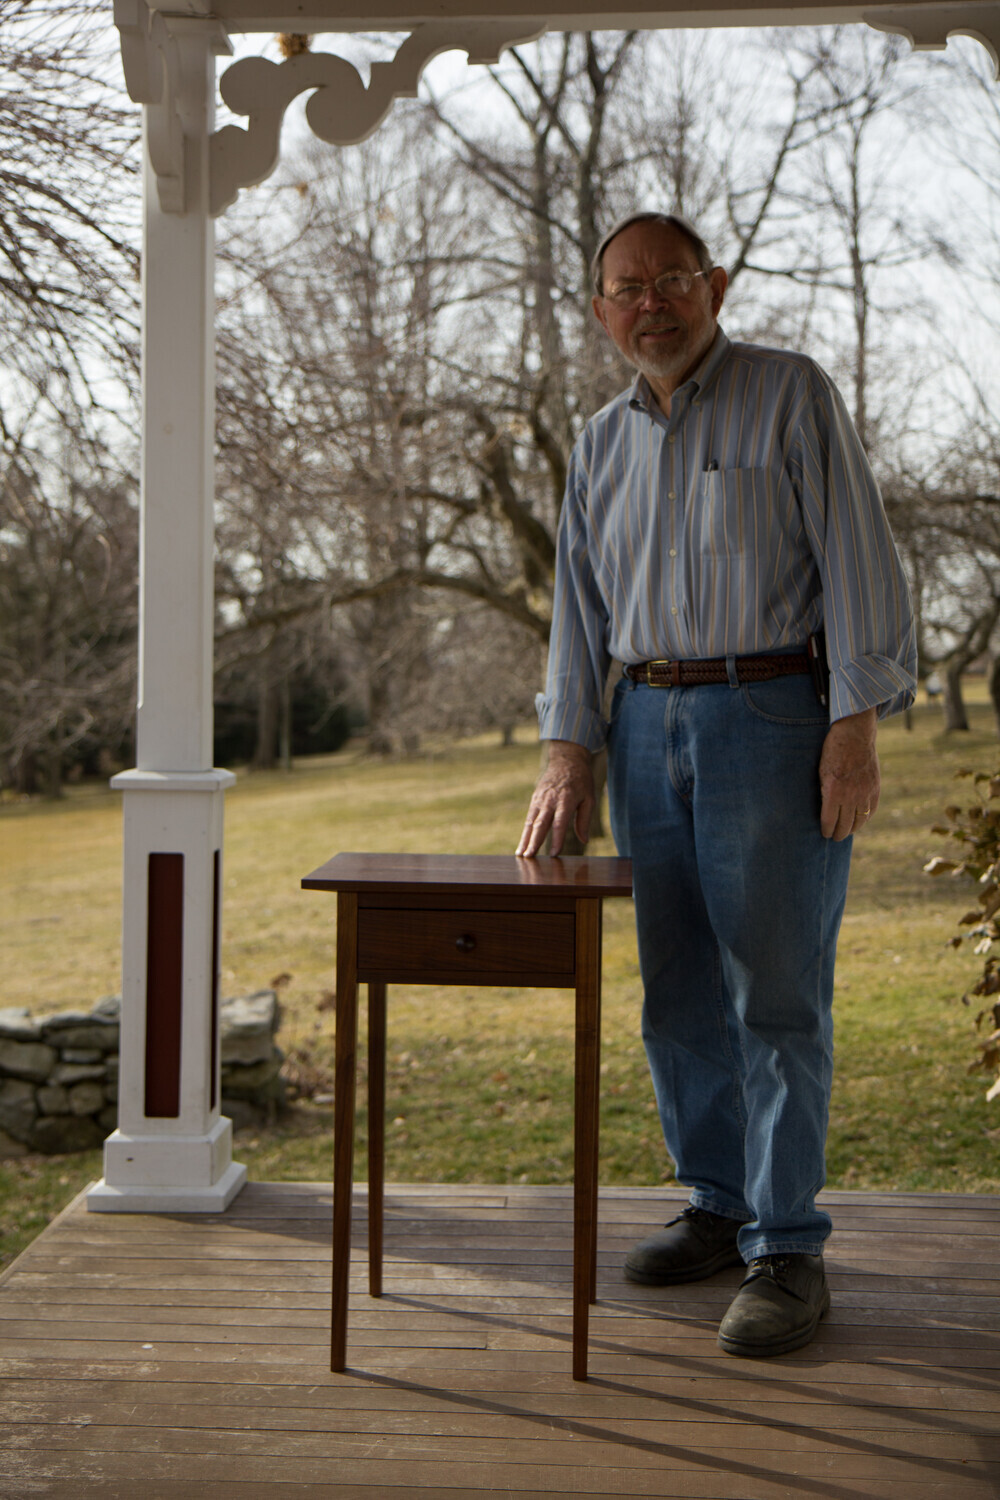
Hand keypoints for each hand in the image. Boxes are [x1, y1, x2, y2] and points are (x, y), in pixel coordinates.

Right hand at [516, 740, 594, 856]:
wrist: (567, 760)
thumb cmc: (581, 781)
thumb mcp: (589, 798)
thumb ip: (584, 820)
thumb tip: (584, 840)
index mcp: (566, 799)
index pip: (560, 823)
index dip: (557, 839)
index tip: (554, 854)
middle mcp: (550, 800)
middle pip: (541, 824)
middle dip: (534, 841)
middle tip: (529, 857)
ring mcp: (540, 799)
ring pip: (531, 822)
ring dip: (525, 839)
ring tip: (521, 855)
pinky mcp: (534, 799)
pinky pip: (529, 818)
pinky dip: (526, 832)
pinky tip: (523, 844)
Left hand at [819, 708, 879, 839]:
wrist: (854, 735)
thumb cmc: (832, 752)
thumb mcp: (821, 772)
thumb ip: (824, 792)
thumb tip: (824, 810)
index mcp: (833, 792)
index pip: (830, 821)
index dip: (826, 830)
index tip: (824, 834)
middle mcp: (850, 795)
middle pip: (846, 825)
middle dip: (839, 834)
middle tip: (835, 838)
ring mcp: (865, 792)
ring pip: (860, 820)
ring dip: (853, 828)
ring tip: (847, 831)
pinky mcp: (875, 788)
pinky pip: (872, 810)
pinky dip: (866, 817)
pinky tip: (861, 820)